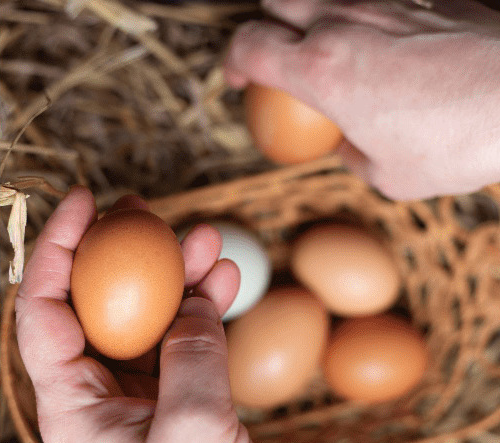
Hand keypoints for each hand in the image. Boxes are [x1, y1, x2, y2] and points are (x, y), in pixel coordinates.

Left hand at [15, 186, 275, 442]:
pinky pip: (172, 351)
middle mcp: (89, 397)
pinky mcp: (163, 413)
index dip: (56, 248)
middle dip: (118, 254)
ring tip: (209, 240)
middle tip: (147, 210)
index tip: (84, 202)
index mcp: (69, 403)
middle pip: (91, 307)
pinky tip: (224, 284)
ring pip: (139, 323)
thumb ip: (191, 353)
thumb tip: (190, 297)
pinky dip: (197, 317)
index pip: (43, 309)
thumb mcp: (196, 428)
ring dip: (172, 281)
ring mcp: (127, 404)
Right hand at [224, 0, 499, 199]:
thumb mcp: (390, 176)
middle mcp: (345, 22)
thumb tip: (351, 145)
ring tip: (331, 47)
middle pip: (277, 1)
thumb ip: (354, 154)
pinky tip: (395, 46)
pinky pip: (385, 1)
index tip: (238, 81)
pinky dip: (374, 18)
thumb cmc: (461, 141)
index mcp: (320, 68)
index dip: (232, 62)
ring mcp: (390, 3)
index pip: (247, 45)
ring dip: (317, 18)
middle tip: (277, 56)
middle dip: (268, 25)